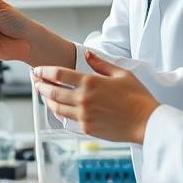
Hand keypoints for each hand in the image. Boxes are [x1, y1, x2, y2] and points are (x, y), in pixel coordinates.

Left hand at [33, 51, 158, 144]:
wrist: (147, 123)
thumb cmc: (138, 98)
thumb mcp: (121, 74)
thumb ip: (101, 63)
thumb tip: (87, 54)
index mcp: (90, 82)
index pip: (59, 75)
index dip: (44, 72)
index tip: (37, 71)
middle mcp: (83, 99)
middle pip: (52, 92)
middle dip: (40, 85)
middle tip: (35, 81)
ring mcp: (83, 115)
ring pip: (57, 107)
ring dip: (47, 99)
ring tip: (44, 94)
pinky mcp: (86, 128)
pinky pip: (68, 119)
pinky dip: (60, 112)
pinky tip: (59, 107)